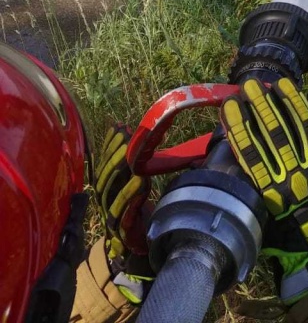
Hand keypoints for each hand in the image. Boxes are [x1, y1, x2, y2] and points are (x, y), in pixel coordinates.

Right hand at [94, 124, 152, 301]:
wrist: (143, 241)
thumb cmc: (139, 207)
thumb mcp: (136, 181)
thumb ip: (133, 163)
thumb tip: (136, 133)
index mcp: (107, 188)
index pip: (103, 164)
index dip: (108, 146)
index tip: (117, 127)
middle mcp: (106, 201)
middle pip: (103, 178)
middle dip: (113, 156)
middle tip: (124, 139)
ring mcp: (112, 216)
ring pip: (111, 194)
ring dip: (121, 175)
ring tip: (132, 159)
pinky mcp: (124, 230)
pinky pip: (124, 213)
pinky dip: (131, 198)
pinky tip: (141, 184)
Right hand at [222, 77, 307, 302]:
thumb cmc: (283, 233)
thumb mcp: (259, 215)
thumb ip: (248, 185)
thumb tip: (232, 153)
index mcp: (272, 191)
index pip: (251, 150)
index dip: (238, 125)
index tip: (228, 105)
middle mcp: (296, 176)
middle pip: (275, 132)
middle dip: (260, 105)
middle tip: (250, 85)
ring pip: (305, 125)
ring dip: (292, 100)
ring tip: (280, 82)